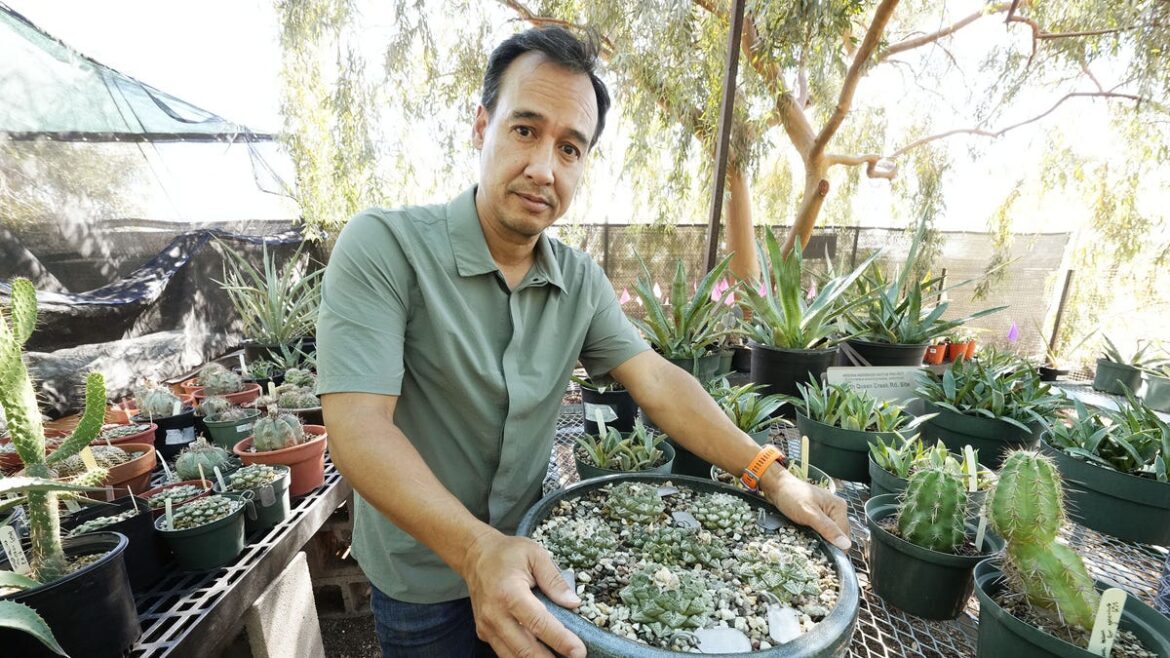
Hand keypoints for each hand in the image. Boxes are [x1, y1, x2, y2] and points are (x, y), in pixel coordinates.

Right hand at [461, 530, 586, 657]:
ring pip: (513, 657)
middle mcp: (494, 614)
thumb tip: (573, 603)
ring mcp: (487, 626)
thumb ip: (554, 580)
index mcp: (509, 593)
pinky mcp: (484, 633)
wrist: (475, 555)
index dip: (560, 640)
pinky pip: (505, 652)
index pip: (538, 623)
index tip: (579, 651)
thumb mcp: (535, 554)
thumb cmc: (506, 553)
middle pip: (525, 649)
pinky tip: (541, 655)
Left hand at [762, 466, 851, 550]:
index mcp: (839, 507)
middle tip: (815, 549)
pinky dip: (818, 536)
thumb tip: (846, 544)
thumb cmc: (791, 496)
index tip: (824, 556)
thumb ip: (827, 528)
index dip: (836, 546)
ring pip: (831, 534)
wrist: (777, 487)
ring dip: (824, 540)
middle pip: (839, 535)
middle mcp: (837, 509)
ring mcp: (829, 513)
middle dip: (829, 543)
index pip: (844, 534)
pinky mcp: (821, 516)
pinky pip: (824, 531)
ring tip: (812, 543)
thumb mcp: (809, 513)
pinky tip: (811, 538)